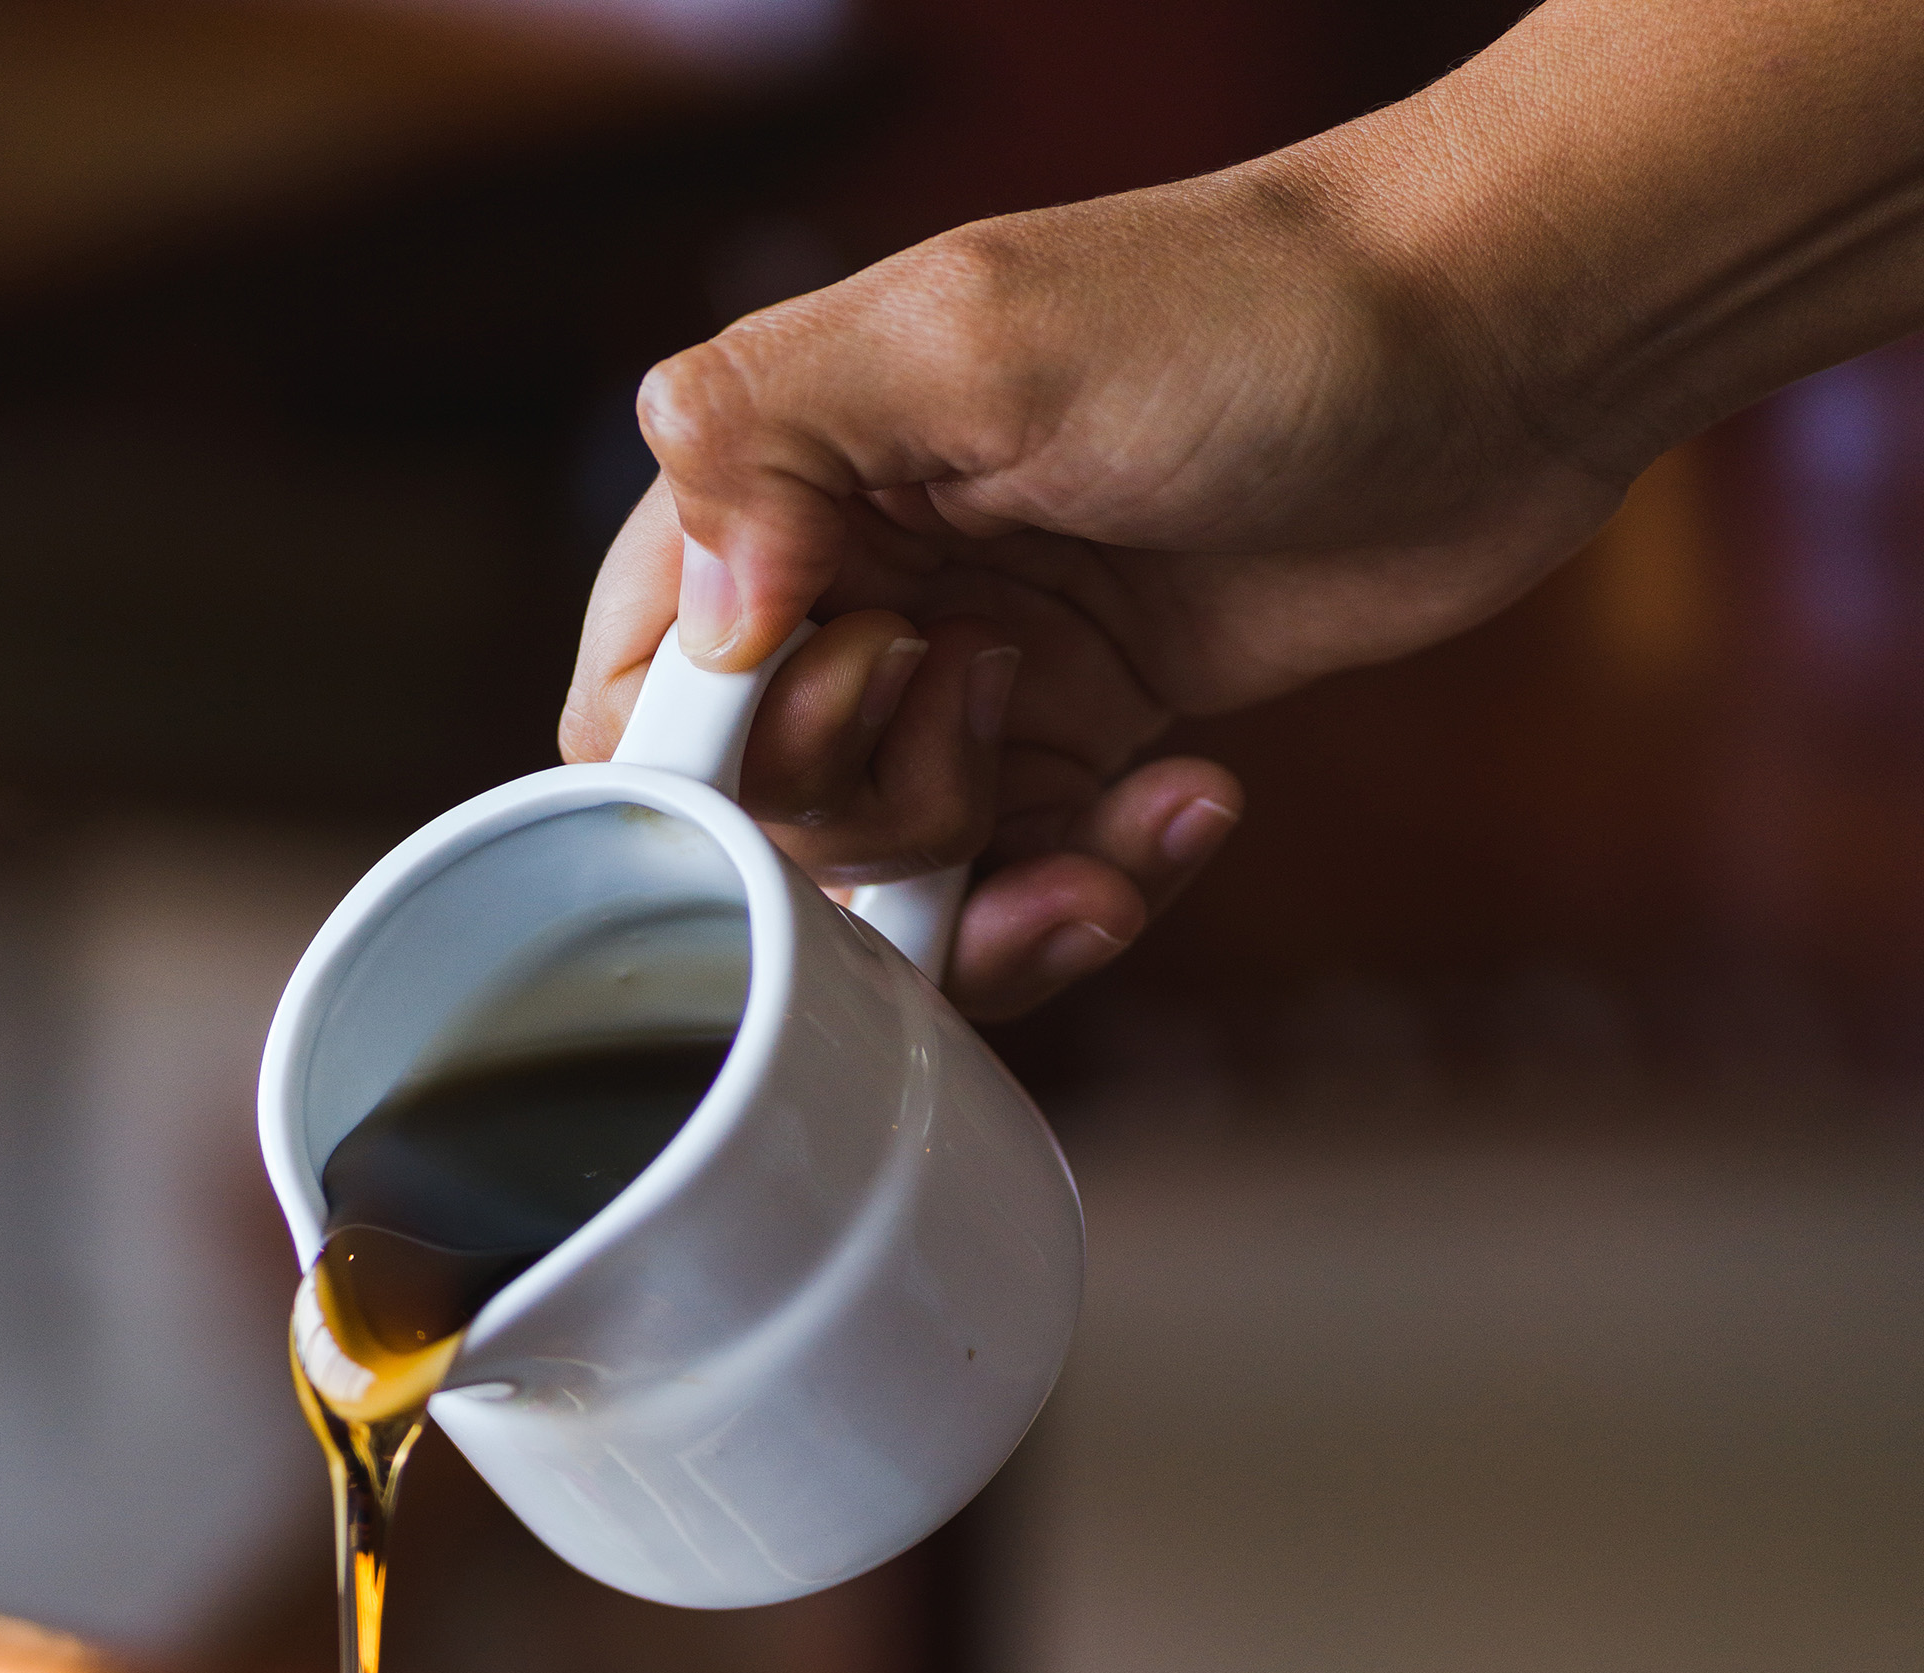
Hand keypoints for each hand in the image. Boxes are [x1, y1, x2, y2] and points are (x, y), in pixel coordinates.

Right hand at [561, 150, 1623, 1019]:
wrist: (1501, 344)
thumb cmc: (1255, 307)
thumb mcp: (981, 337)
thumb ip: (782, 439)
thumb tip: (694, 610)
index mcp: (792, 472)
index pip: (639, 691)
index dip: (718, 757)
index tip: (855, 698)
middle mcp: (863, 580)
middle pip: (767, 819)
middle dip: (877, 822)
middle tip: (994, 706)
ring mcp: (974, 667)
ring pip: (897, 880)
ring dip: (996, 897)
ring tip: (1112, 832)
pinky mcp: (1087, 736)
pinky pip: (1029, 880)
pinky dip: (1097, 883)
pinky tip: (1191, 804)